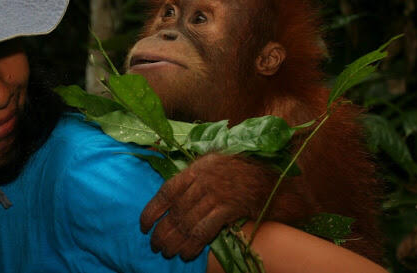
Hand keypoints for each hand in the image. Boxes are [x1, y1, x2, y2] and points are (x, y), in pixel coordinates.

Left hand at [140, 153, 275, 259]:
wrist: (272, 179)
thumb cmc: (242, 171)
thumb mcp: (214, 163)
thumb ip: (194, 176)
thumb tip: (172, 196)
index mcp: (197, 168)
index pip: (167, 191)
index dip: (152, 210)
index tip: (144, 226)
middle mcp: (204, 180)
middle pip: (175, 210)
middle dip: (162, 231)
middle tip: (155, 246)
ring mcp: (217, 193)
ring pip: (187, 222)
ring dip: (175, 241)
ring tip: (167, 253)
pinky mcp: (229, 207)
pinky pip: (205, 230)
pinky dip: (193, 244)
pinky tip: (187, 254)